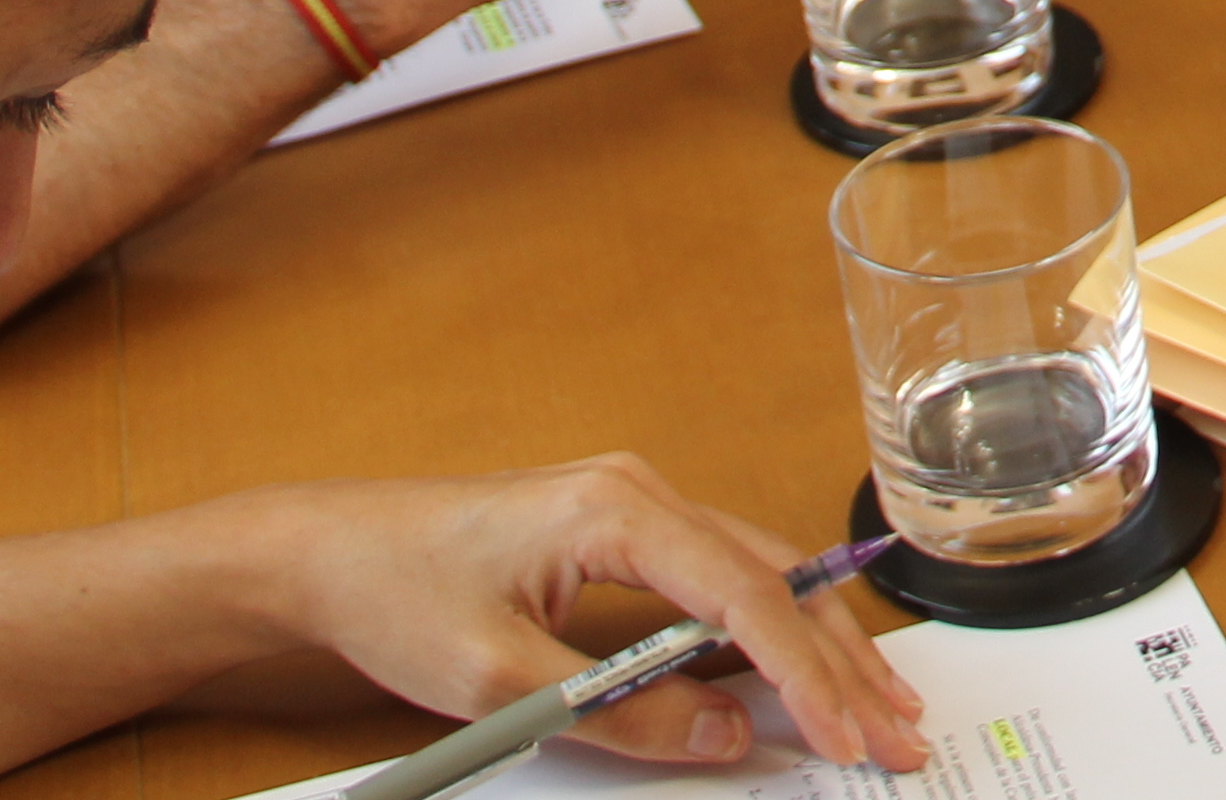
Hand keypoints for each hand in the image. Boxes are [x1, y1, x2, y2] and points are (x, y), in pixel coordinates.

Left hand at [232, 457, 927, 773]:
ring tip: (879, 705)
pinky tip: (804, 668)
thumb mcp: (499, 679)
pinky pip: (724, 579)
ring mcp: (636, 508)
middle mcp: (643, 492)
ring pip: (761, 576)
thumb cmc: (396, 594)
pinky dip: (774, 629)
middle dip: (842, 658)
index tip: (850, 734)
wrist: (325, 554)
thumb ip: (621, 711)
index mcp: (618, 507)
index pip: (746, 592)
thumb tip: (724, 734)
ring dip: (818, 644)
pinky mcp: (623, 535)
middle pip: (775, 576)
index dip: (806, 671)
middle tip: (900, 728)